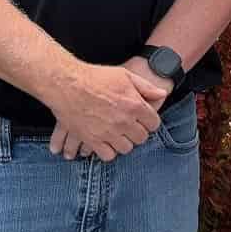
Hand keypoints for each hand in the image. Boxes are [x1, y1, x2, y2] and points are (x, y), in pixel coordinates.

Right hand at [47, 63, 165, 160]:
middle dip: (138, 132)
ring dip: (124, 142)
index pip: (153, 123)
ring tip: (119, 134)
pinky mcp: (92, 140)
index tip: (144, 120)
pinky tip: (106, 142)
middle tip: (131, 127)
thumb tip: (163, 94)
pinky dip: (108, 151)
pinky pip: (108, 155)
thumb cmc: (97, 77)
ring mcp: (108, 132)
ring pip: (126, 148)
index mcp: (135, 105)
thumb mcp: (125, 76)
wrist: (67, 84)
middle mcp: (124, 121)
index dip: (150, 121)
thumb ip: (146, 87)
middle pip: (141, 138)